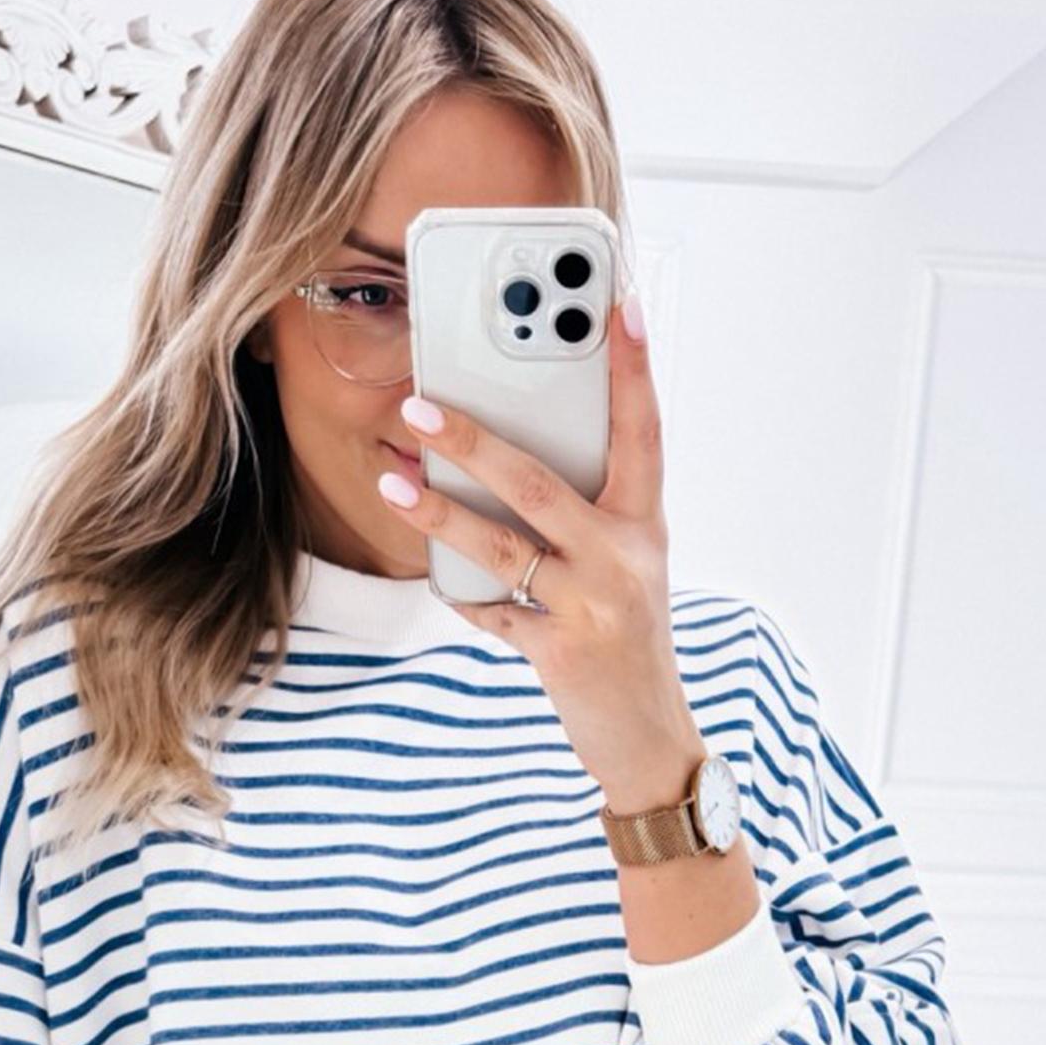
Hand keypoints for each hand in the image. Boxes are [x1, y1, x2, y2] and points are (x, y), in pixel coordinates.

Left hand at [382, 291, 702, 812]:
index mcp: (646, 525)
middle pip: (541, 482)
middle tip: (421, 403)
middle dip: (475, 439)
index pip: (644, 430)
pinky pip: (491, 611)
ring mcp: (594, 606)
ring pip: (503, 545)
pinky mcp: (561, 652)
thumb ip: (586, 517)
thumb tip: (503, 462)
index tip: (616, 304)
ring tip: (394, 481)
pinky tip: (431, 575)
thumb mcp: (629, 568)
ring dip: (440, 511)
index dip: (633, 367)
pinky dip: (458, 593)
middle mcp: (625, 557)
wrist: (651, 739)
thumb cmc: (630, 640)